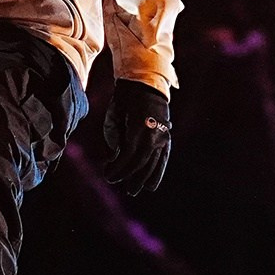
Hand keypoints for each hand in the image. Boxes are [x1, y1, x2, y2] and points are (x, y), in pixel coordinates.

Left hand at [102, 79, 171, 196]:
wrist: (145, 85)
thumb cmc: (125, 100)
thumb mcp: (115, 116)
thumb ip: (116, 137)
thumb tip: (116, 157)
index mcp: (139, 127)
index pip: (129, 154)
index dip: (118, 168)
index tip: (108, 175)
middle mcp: (154, 134)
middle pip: (142, 162)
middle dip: (129, 176)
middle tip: (119, 185)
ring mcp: (162, 136)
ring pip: (154, 163)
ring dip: (143, 178)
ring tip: (133, 190)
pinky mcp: (166, 137)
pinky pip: (163, 158)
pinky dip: (157, 172)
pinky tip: (151, 185)